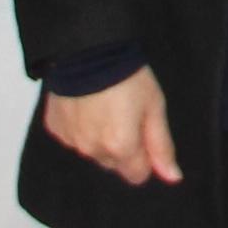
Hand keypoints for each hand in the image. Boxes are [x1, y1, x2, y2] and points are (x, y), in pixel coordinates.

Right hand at [42, 67, 181, 186]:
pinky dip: (80, 126)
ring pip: (92, 151)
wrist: (88, 50)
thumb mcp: (154, 107)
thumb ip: (162, 146)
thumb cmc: (127, 76)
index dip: (144, 156)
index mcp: (120, 148)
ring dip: (100, 137)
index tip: (144, 132)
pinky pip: (73, 137)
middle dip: (122, 146)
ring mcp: (71, 140)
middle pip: (114, 163)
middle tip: (125, 114)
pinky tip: (86, 104)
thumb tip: (172, 177)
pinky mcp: (55, 128)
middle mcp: (93, 150)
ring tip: (105, 106)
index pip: (137, 175)